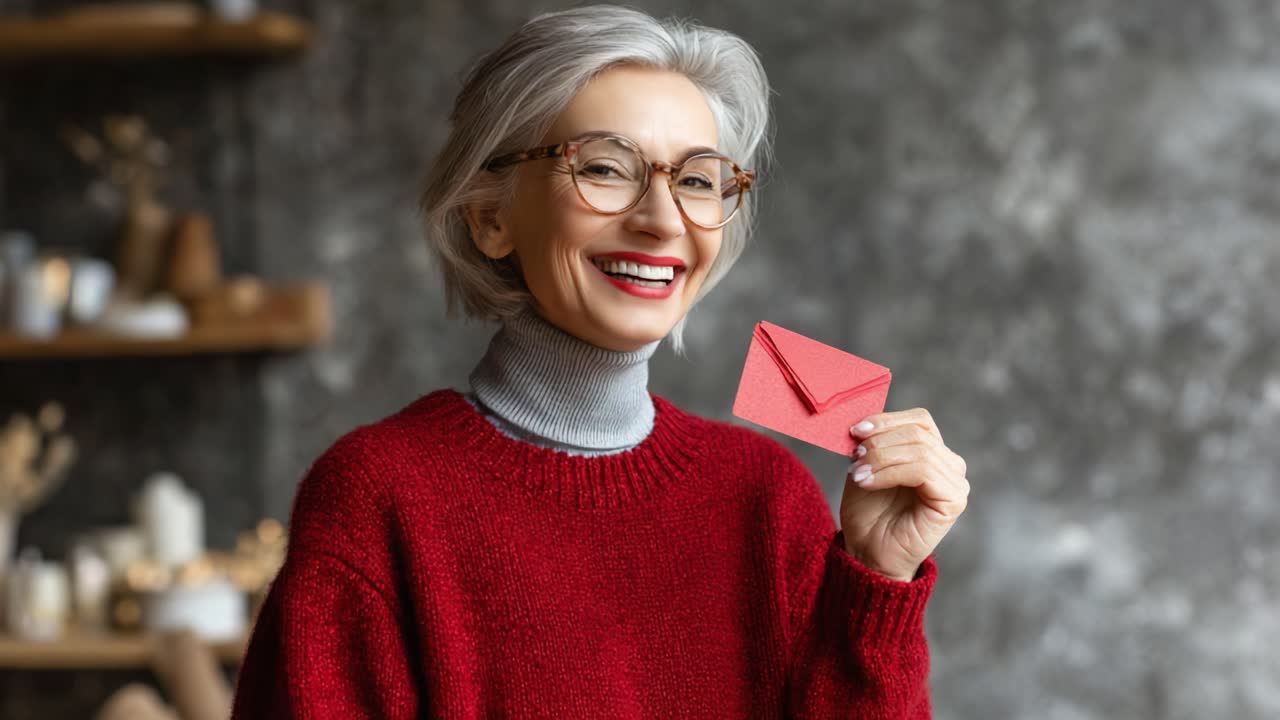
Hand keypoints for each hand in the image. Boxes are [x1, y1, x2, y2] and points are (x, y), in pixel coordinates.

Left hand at [840, 408, 968, 581]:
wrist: (869, 552)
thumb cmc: (869, 511)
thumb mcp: (865, 465)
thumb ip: (872, 442)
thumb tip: (865, 420)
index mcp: (931, 452)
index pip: (919, 420)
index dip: (887, 420)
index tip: (856, 430)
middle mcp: (949, 464)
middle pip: (918, 432)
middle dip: (880, 441)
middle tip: (854, 456)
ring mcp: (955, 482)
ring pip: (920, 450)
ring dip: (881, 458)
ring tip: (858, 473)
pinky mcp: (953, 500)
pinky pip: (923, 471)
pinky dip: (890, 472)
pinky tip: (868, 482)